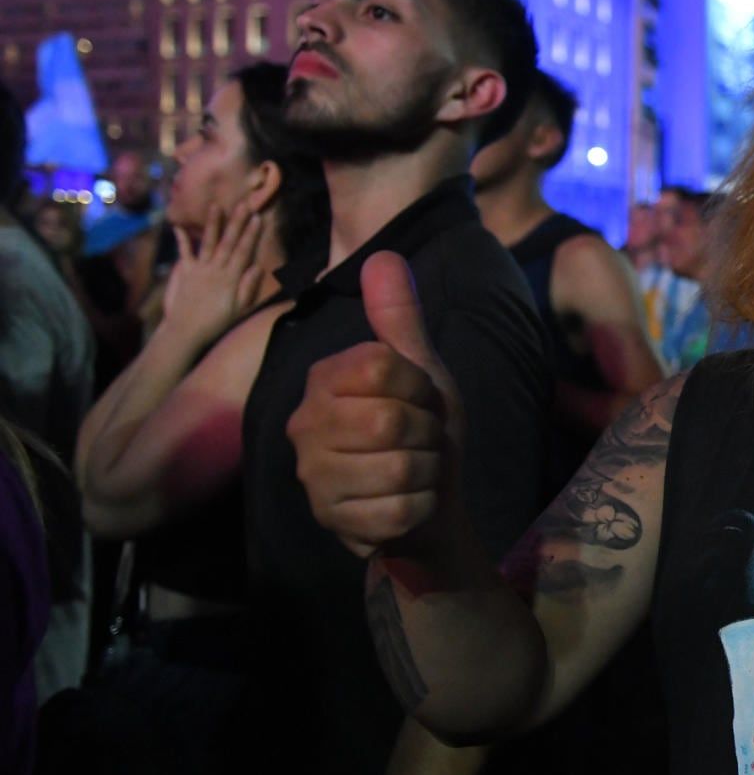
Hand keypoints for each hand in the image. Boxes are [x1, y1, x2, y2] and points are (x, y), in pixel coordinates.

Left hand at [160, 205, 267, 346]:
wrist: (186, 330)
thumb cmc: (217, 322)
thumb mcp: (240, 309)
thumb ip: (249, 287)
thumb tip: (258, 267)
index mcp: (231, 278)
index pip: (243, 251)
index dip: (251, 234)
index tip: (258, 218)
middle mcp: (215, 269)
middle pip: (228, 242)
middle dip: (237, 222)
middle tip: (243, 204)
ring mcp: (198, 269)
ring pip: (208, 242)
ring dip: (213, 224)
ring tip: (216, 206)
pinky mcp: (184, 272)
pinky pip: (183, 253)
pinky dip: (181, 240)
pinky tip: (178, 226)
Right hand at [287, 252, 463, 558]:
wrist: (428, 503)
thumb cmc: (420, 431)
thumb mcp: (420, 371)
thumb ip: (400, 318)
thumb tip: (384, 254)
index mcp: (324, 379)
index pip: (383, 365)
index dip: (420, 386)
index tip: (418, 399)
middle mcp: (305, 424)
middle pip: (391, 420)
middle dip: (427, 433)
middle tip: (420, 440)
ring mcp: (313, 477)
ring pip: (399, 468)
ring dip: (427, 472)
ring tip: (414, 470)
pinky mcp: (331, 521)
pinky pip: (400, 510)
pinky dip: (420, 507)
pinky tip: (407, 503)